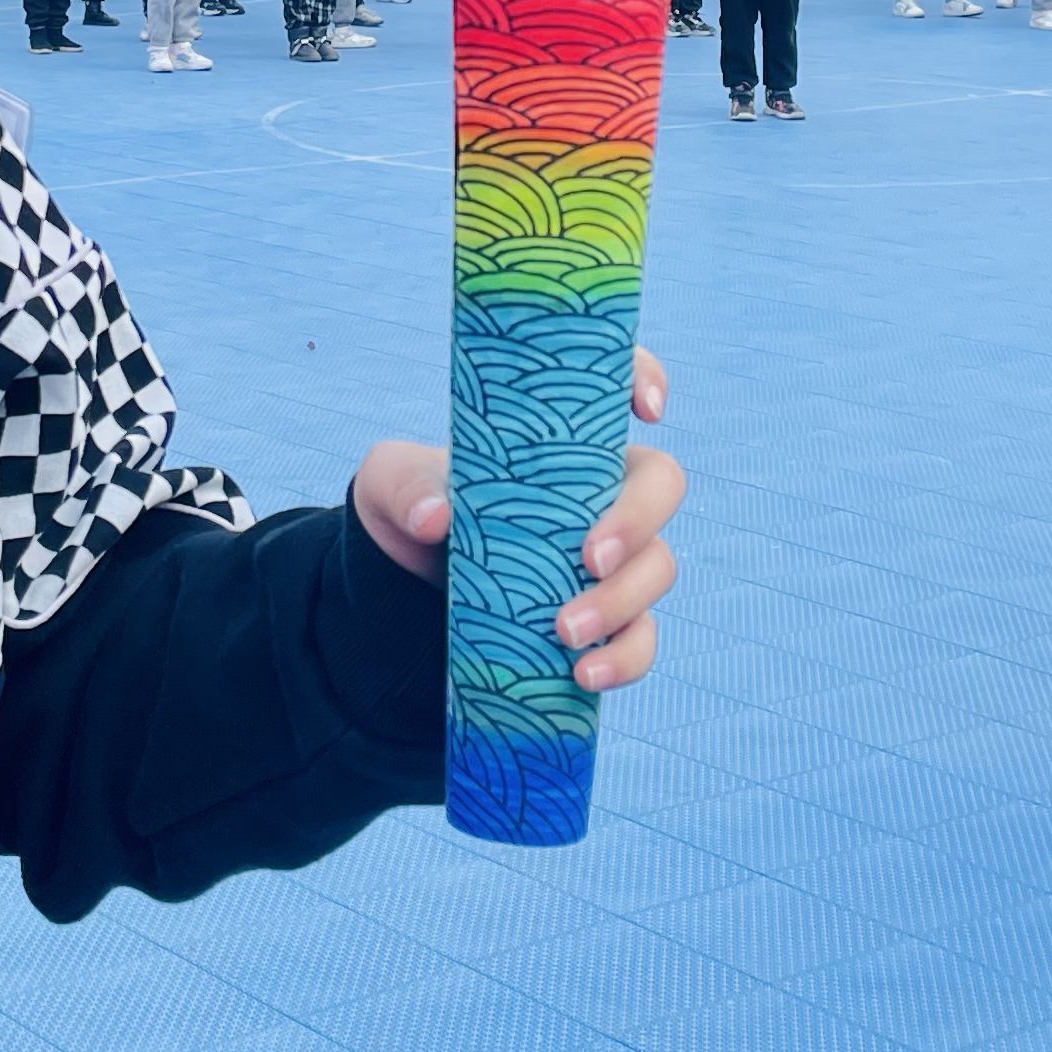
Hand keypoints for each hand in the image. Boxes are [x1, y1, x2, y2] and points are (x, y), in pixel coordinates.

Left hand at [353, 349, 683, 692]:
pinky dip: (623, 658)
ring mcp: (610, 559)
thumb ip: (404, 487)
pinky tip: (583, 673)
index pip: (618, 388)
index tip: (645, 407)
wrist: (406, 584)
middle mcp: (600, 493)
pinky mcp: (604, 621)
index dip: (645, 379)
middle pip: (661, 487)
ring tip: (564, 632)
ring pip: (658, 567)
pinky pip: (641, 639)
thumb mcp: (390, 484)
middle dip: (638, 521)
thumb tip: (436, 518)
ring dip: (622, 600)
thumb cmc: (412, 506)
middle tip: (589, 557)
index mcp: (562, 440)